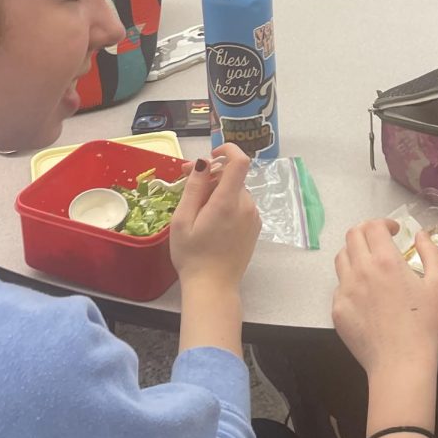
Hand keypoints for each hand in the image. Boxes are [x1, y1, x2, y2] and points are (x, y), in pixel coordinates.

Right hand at [170, 144, 260, 290]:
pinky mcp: (254, 226)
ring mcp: (253, 216)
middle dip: (211, 174)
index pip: (240, 161)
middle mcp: (246, 205)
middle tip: (187, 181)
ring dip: (218, 190)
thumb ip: (194, 187)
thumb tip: (203, 162)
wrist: (213, 287)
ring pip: (236, 190)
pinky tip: (210, 218)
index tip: (211, 155)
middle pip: (233, 176)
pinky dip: (226, 203)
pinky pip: (240, 204)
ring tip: (196, 205)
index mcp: (228, 202)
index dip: (227, 150)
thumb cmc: (193, 255)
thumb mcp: (183, 220)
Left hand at [333, 219, 437, 376]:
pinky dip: (350, 281)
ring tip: (369, 263)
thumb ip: (432, 253)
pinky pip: (339, 286)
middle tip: (380, 241)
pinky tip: (365, 294)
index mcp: (385, 261)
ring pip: (341, 258)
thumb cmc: (425, 326)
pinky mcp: (338, 310)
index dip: (384, 223)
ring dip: (355, 252)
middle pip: (352, 235)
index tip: (394, 231)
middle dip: (367, 231)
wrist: (400, 364)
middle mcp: (360, 270)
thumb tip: (420, 234)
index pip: (374, 226)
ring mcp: (345, 291)